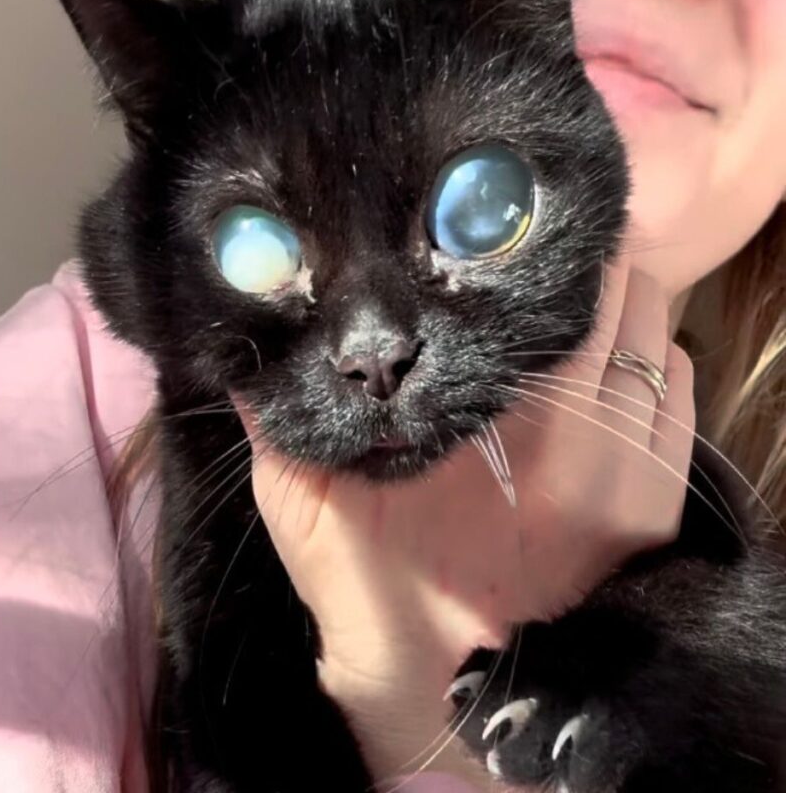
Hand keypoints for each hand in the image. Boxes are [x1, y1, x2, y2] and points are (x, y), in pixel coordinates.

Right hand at [238, 259, 694, 783]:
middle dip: (575, 268)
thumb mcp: (296, 500)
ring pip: (654, 330)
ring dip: (619, 308)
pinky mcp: (660, 496)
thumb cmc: (369, 585)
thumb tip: (239, 338)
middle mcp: (577, 428)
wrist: (444, 684)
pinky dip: (653, 360)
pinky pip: (680, 386)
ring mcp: (631, 463)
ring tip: (570, 312)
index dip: (530, 249)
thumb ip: (271, 416)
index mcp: (489, 414)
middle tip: (529, 270)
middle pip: (617, 290)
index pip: (546, 292)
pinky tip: (609, 367)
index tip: (499, 234)